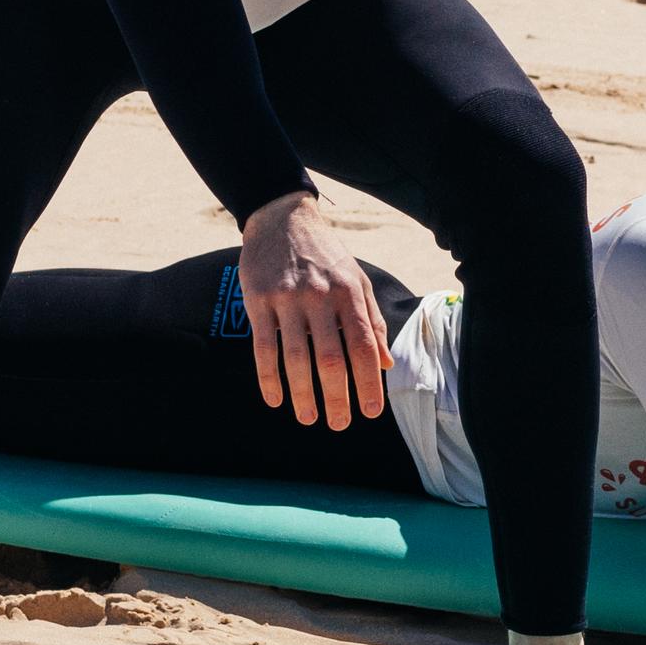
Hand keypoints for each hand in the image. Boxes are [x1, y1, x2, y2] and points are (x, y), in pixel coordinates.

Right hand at [240, 190, 388, 429]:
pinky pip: (263, 347)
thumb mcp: (357, 279)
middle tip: (339, 425)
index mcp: (349, 294)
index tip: (371, 412)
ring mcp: (287, 299)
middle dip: (337, 397)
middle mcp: (320, 297)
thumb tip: (387, 364)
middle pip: (331, 359)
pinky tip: (275, 399)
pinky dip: (268, 378)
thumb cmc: (325, 255)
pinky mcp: (258, 301)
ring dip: (302, 394)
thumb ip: (371, 321)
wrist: (282, 219)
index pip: (364, 347)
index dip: (369, 382)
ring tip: (309, 419)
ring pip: (296, 357)